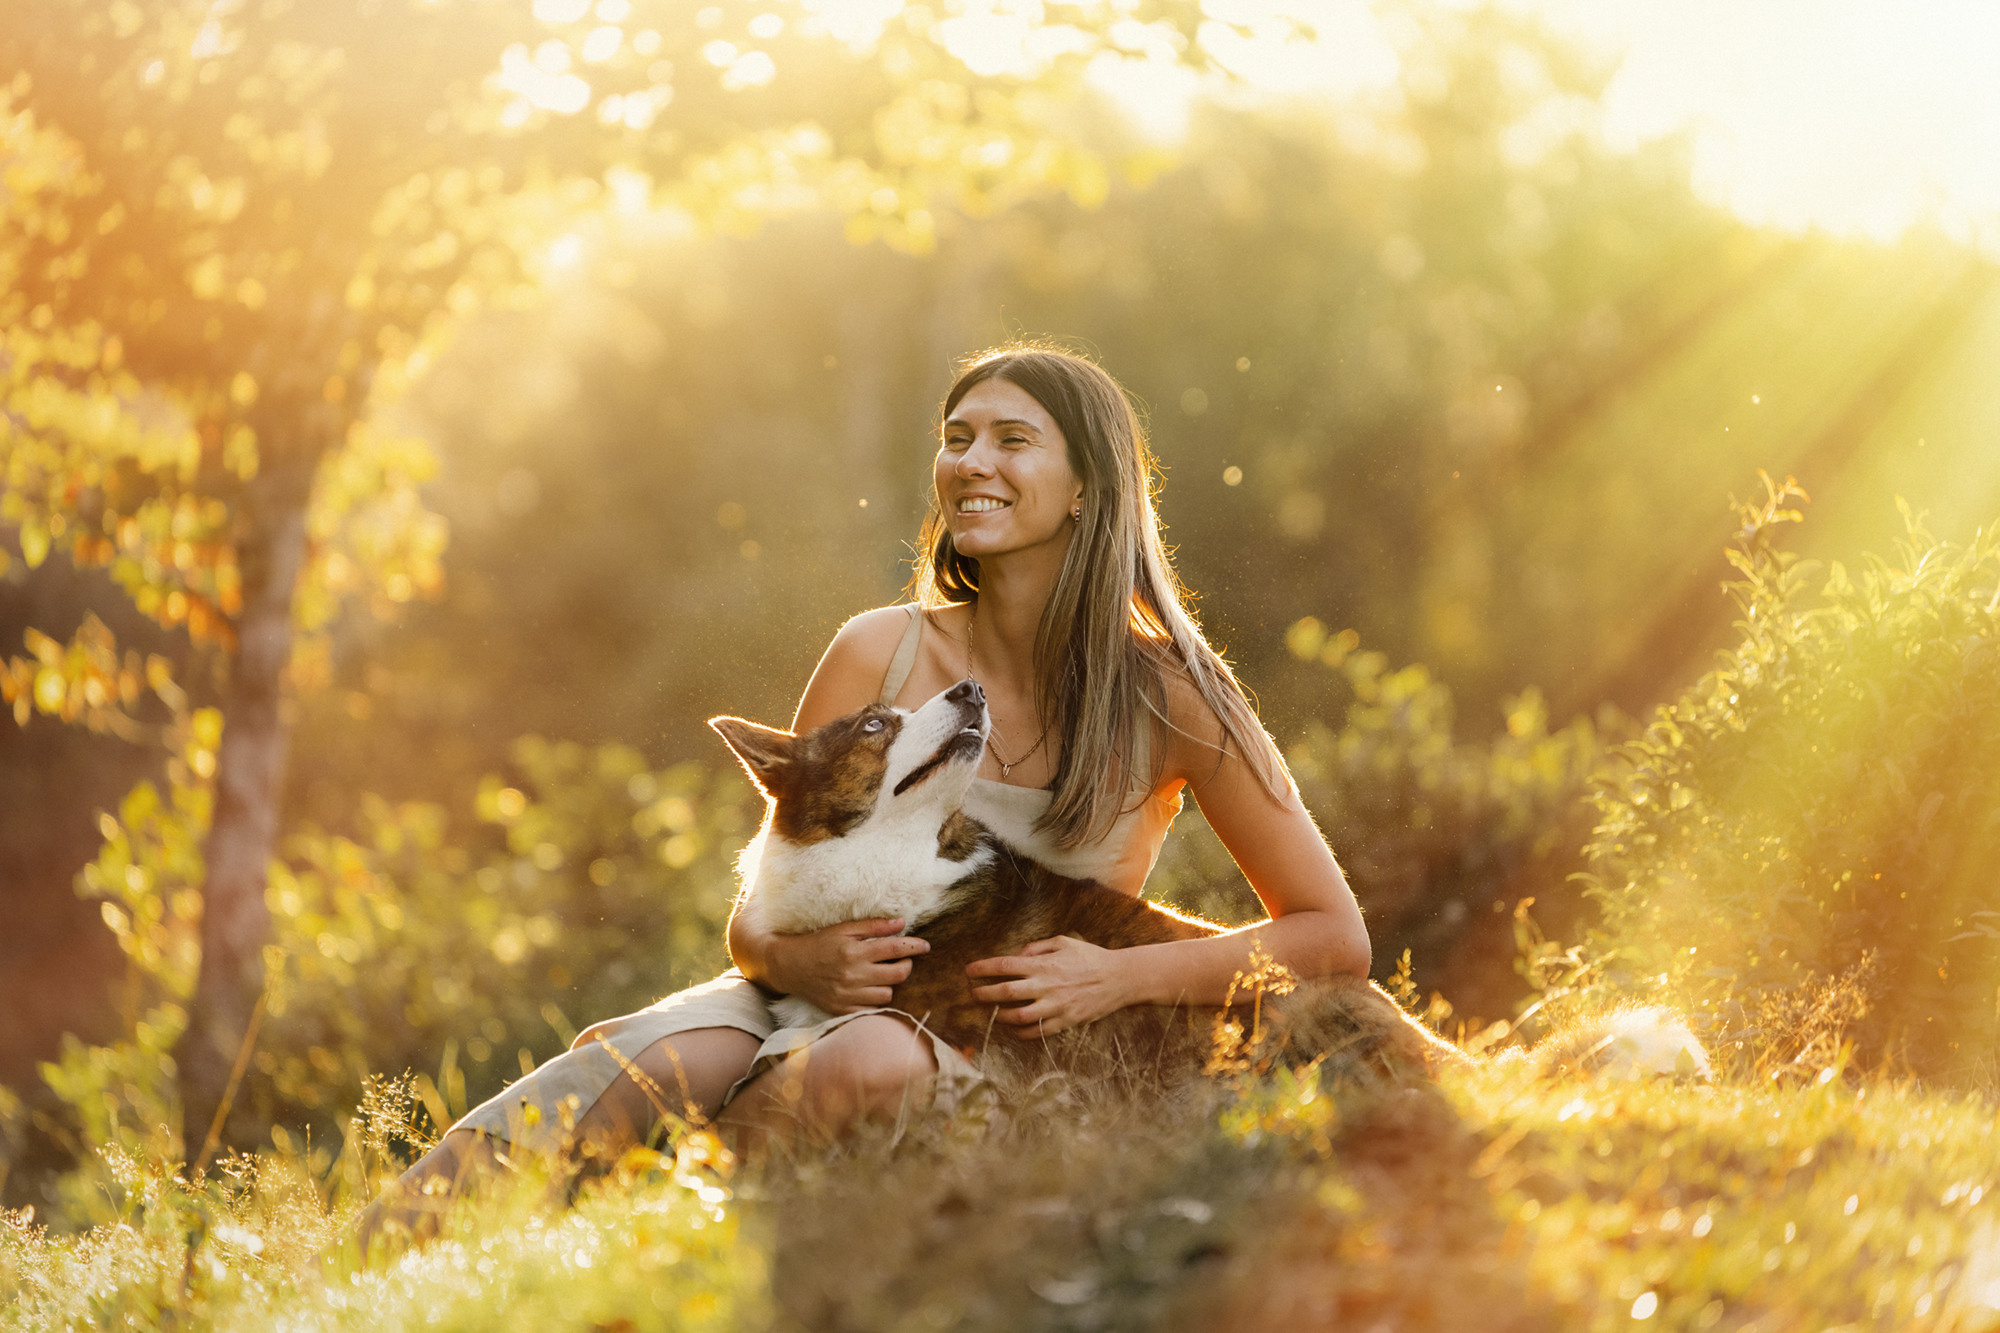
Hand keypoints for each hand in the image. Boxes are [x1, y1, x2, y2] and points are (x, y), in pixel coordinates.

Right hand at [766, 917, 928, 1014]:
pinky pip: (871, 1010)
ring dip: (890, 983)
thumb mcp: (843, 928)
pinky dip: (875, 1000)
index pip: (895, 948)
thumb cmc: (817, 943)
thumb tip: (902, 922)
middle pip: (898, 974)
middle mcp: (853, 975)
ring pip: (887, 994)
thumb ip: (874, 926)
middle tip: (902, 959)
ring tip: (881, 973)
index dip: (914, 946)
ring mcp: (847, 995)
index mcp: (854, 951)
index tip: (925, 946)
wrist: (789, 966)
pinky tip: (870, 989)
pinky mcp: (841, 1010)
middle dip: (906, 965)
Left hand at [965, 935, 1131, 1034]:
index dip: (982, 968)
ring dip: (1000, 1016)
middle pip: (1005, 992)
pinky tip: (1014, 1028)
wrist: (1119, 978)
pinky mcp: (1065, 1021)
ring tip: (993, 1012)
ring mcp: (1055, 1006)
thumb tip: (1017, 957)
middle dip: (984, 994)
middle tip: (973, 994)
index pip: (1004, 966)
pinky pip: (1037, 1031)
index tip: (969, 971)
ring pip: (1018, 1016)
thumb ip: (1036, 948)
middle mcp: (1046, 986)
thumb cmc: (1090, 957)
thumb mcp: (1063, 942)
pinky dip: (1021, 1032)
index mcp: (1044, 965)